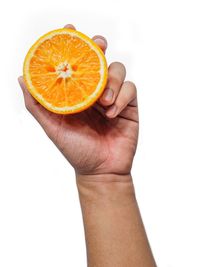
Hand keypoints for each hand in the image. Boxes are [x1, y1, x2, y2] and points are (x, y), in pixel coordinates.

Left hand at [18, 24, 138, 179]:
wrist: (101, 170)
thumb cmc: (76, 150)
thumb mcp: (52, 127)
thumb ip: (37, 105)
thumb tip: (21, 78)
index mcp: (77, 94)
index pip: (76, 63)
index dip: (73, 44)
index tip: (70, 30)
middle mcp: (94, 92)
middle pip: (100, 59)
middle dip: (98, 48)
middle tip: (97, 45)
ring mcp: (113, 97)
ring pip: (117, 70)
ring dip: (111, 81)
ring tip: (103, 103)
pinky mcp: (129, 105)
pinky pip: (130, 88)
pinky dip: (122, 96)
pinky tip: (113, 113)